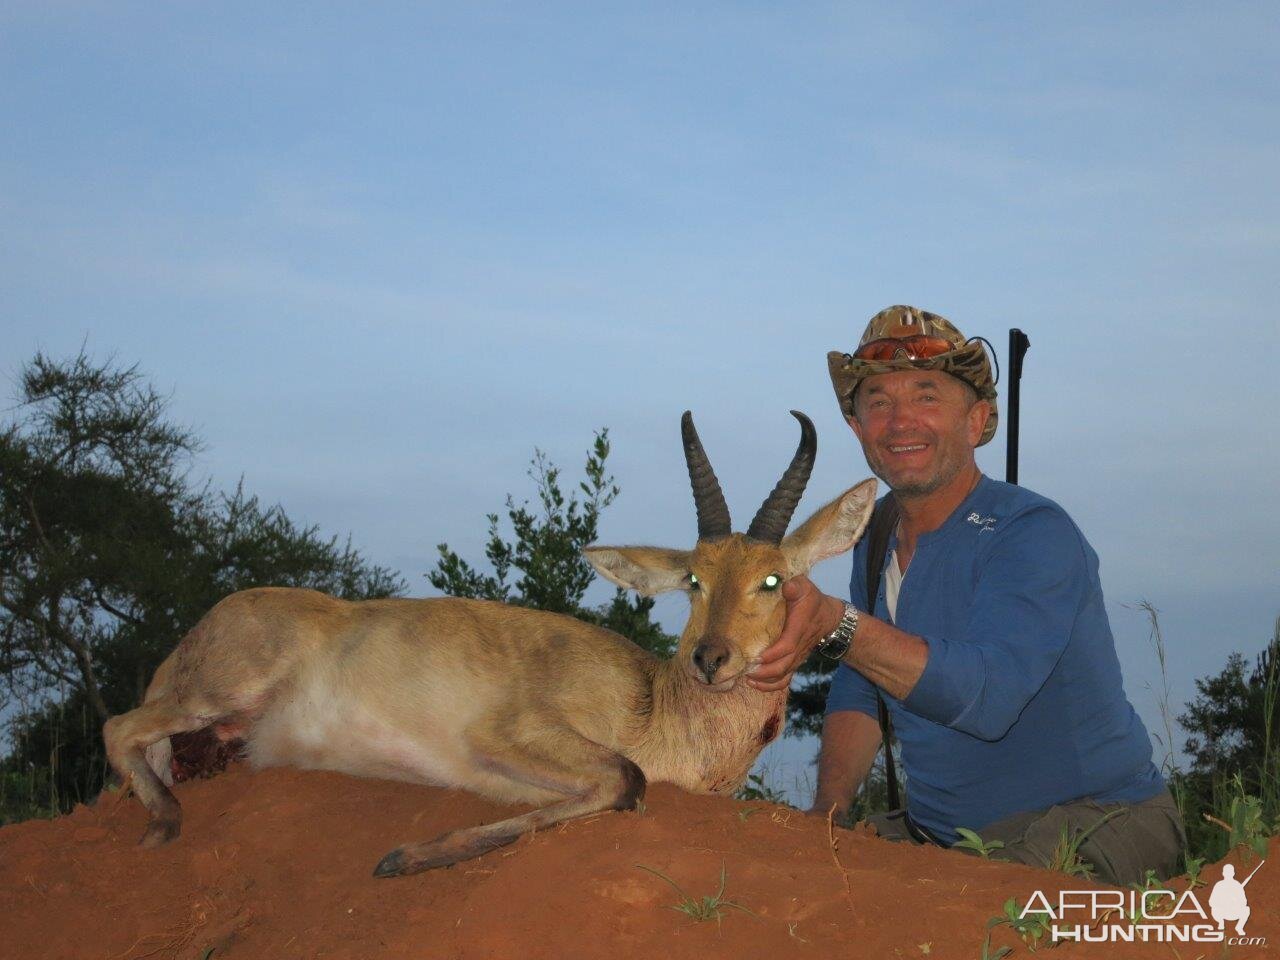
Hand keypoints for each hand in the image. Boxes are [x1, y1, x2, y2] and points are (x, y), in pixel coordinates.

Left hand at [745, 575, 846, 691]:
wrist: (828, 618)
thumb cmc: (812, 601)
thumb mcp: (806, 588)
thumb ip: (796, 586)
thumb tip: (787, 587)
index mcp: (799, 628)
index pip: (787, 646)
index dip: (772, 654)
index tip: (756, 656)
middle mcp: (798, 647)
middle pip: (782, 666)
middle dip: (763, 671)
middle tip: (743, 668)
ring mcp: (796, 657)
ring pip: (782, 676)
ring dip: (763, 680)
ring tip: (745, 677)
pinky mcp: (793, 662)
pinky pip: (784, 680)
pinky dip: (769, 686)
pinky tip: (754, 683)